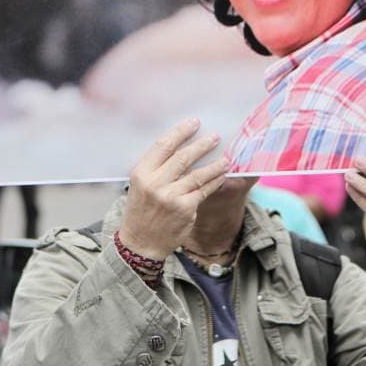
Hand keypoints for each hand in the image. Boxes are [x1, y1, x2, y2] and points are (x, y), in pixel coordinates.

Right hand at [118, 118, 227, 258]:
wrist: (141, 243)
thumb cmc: (141, 210)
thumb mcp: (139, 186)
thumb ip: (156, 168)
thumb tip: (180, 145)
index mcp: (141, 173)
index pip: (163, 146)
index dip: (180, 132)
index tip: (194, 123)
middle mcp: (155, 184)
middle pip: (183, 157)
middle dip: (202, 145)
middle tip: (215, 136)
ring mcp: (171, 197)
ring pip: (198, 174)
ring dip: (214, 164)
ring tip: (226, 157)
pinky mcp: (185, 209)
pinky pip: (204, 190)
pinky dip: (215, 181)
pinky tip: (222, 175)